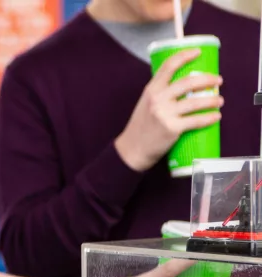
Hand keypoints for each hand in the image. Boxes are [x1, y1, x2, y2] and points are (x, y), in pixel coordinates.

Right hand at [115, 49, 222, 171]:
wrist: (132, 150)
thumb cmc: (141, 127)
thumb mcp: (146, 104)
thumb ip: (161, 93)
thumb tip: (186, 86)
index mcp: (151, 90)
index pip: (168, 66)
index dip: (185, 56)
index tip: (198, 52)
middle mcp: (157, 99)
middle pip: (188, 82)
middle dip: (207, 79)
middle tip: (218, 80)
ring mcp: (164, 114)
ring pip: (196, 102)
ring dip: (212, 100)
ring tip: (220, 100)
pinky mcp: (172, 128)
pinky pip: (196, 121)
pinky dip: (209, 118)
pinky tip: (216, 116)